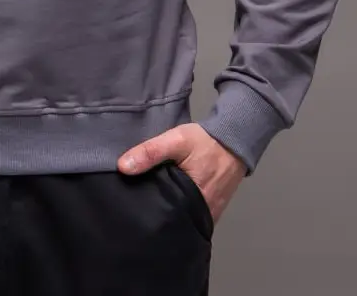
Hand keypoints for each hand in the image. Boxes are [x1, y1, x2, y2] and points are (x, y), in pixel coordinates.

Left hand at [117, 123, 245, 225]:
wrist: (234, 138)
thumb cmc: (205, 142)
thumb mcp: (175, 141)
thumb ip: (150, 152)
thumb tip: (122, 167)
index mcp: (194, 202)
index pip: (164, 216)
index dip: (148, 213)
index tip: (130, 209)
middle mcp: (202, 213)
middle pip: (173, 219)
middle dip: (156, 214)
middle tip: (136, 208)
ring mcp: (208, 212)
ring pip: (182, 217)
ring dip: (168, 211)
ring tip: (148, 205)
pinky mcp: (211, 207)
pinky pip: (191, 213)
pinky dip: (180, 208)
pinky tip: (166, 200)